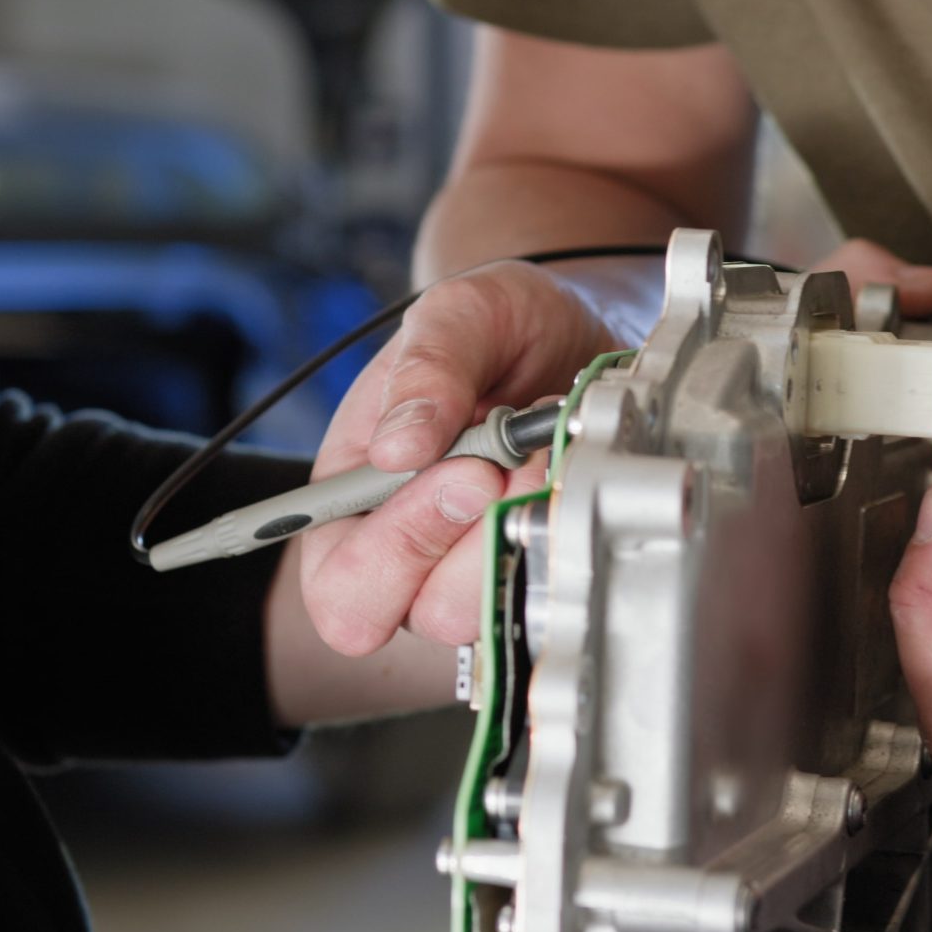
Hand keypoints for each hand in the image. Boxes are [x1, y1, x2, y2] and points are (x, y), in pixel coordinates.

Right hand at [302, 239, 931, 655]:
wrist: (582, 330)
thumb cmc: (504, 328)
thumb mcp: (459, 314)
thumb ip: (426, 366)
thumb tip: (400, 448)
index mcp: (359, 509)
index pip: (346, 585)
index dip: (401, 547)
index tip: (468, 474)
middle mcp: (414, 559)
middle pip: (426, 616)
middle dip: (482, 541)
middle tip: (518, 466)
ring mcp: (483, 575)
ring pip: (504, 612)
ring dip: (539, 532)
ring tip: (553, 460)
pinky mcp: (553, 576)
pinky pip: (568, 590)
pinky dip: (585, 532)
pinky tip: (584, 481)